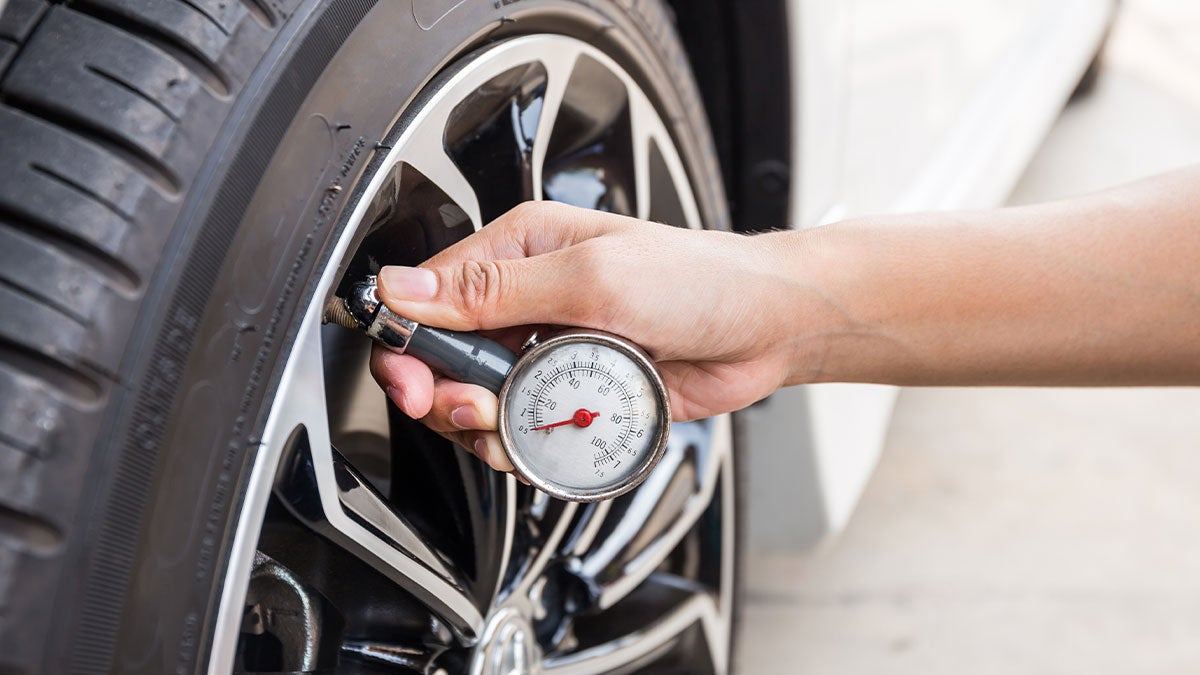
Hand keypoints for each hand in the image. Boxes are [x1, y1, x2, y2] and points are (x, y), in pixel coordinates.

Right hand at [370, 201, 813, 470]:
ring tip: (515, 427)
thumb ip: (496, 289)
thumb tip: (407, 288)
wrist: (765, 327)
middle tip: (476, 410)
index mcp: (520, 250)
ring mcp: (549, 349)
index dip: (409, 345)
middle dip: (449, 394)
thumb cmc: (698, 279)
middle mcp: (526, 298)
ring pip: (481, 401)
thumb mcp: (592, 276)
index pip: (429, 295)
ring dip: (487, 427)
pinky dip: (525, 444)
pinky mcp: (574, 391)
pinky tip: (546, 441)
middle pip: (446, 358)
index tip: (416, 383)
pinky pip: (526, 427)